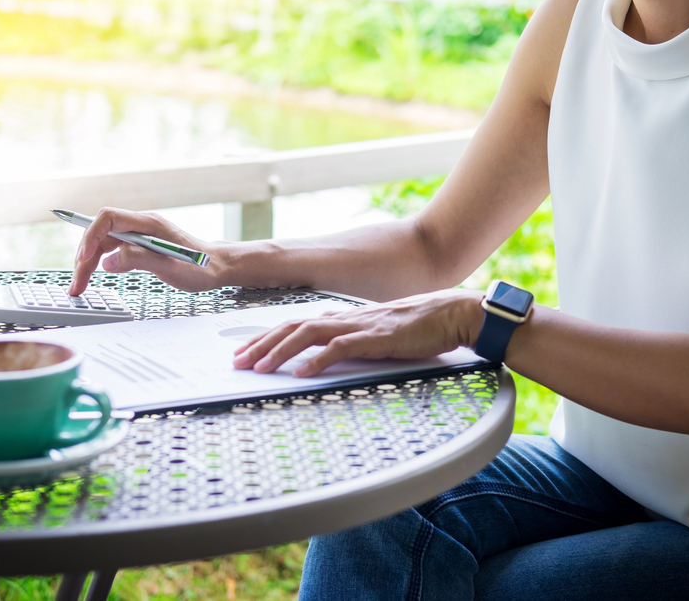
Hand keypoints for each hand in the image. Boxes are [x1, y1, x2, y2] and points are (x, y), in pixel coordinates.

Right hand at [69, 207, 226, 295]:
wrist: (216, 267)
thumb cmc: (200, 267)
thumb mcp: (171, 268)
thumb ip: (139, 260)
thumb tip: (108, 262)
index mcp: (149, 224)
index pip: (109, 218)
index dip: (91, 235)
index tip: (84, 258)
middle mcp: (141, 225)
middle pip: (100, 232)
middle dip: (84, 256)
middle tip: (77, 284)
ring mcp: (139, 235)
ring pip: (103, 243)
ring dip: (88, 263)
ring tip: (79, 286)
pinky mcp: (139, 246)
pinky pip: (111, 250)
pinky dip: (98, 264)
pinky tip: (92, 277)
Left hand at [232, 289, 484, 376]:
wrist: (451, 314)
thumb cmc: (418, 327)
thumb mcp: (376, 335)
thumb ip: (351, 342)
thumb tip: (326, 355)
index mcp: (343, 318)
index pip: (294, 325)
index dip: (266, 338)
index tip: (244, 353)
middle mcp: (344, 318)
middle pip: (291, 327)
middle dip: (260, 345)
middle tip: (237, 363)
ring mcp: (359, 326)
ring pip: (307, 334)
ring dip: (279, 352)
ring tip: (259, 368)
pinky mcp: (376, 338)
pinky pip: (339, 348)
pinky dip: (317, 361)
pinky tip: (301, 374)